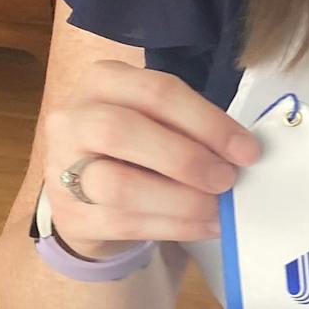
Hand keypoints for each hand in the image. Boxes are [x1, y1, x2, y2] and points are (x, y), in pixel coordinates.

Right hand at [40, 60, 261, 258]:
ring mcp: (61, 168)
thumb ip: (191, 127)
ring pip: (119, 185)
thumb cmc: (137, 144)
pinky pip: (123, 223)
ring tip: (217, 207)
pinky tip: (204, 225)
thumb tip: (240, 153)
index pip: (157, 92)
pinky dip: (174, 227)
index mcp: (104, 81)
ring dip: (180, 200)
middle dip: (186, 159)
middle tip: (227, 179)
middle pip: (122, 131)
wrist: (88, 190)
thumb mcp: (159, 119)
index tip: (246, 150)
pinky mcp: (68, 215)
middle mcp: (74, 118)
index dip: (207, 122)